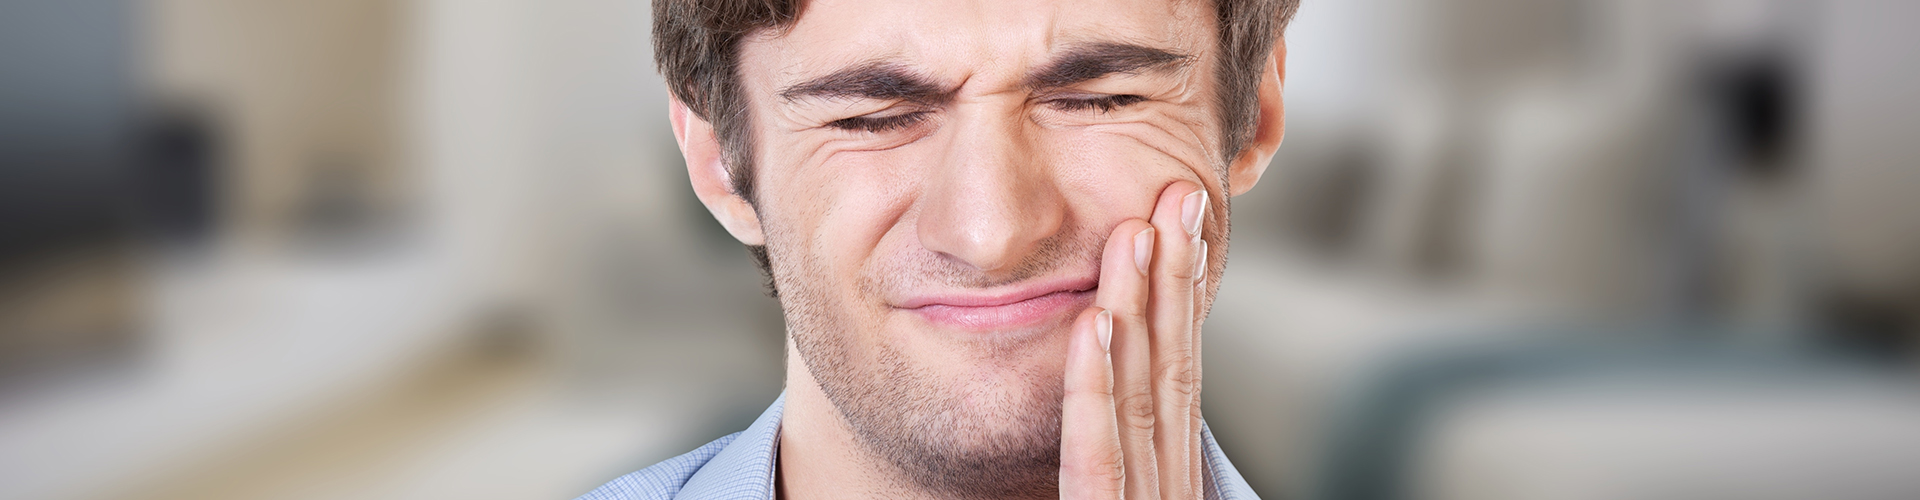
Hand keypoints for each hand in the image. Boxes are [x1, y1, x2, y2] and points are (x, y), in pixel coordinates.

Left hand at [1060, 181, 1210, 498]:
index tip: (1180, 228)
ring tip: (1136, 232)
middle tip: (1180, 195)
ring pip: (1140, 397)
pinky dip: (1093, 389)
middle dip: (1177, 278)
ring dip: (1138, 308)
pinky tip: (1090, 324)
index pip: (1180, 378)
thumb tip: (1100, 376)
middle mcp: (1165, 489)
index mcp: (1168, 483)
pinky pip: (1096, 459)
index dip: (1182, 299)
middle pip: (1172, 369)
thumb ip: (1108, 467)